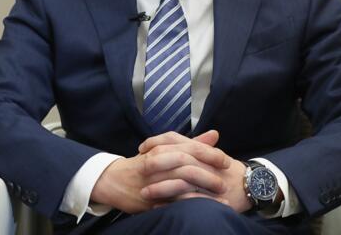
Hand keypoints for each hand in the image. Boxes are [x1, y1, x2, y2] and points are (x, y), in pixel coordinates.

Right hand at [90, 130, 234, 213]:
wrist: (114, 180)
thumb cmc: (144, 164)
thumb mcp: (165, 149)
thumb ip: (191, 143)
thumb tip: (215, 134)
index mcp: (162, 146)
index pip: (190, 146)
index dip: (210, 153)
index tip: (226, 161)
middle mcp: (157, 159)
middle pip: (188, 161)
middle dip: (210, 171)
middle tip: (225, 179)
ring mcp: (154, 177)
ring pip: (182, 179)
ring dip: (204, 186)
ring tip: (221, 194)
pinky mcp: (151, 196)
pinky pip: (174, 198)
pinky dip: (192, 202)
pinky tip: (205, 206)